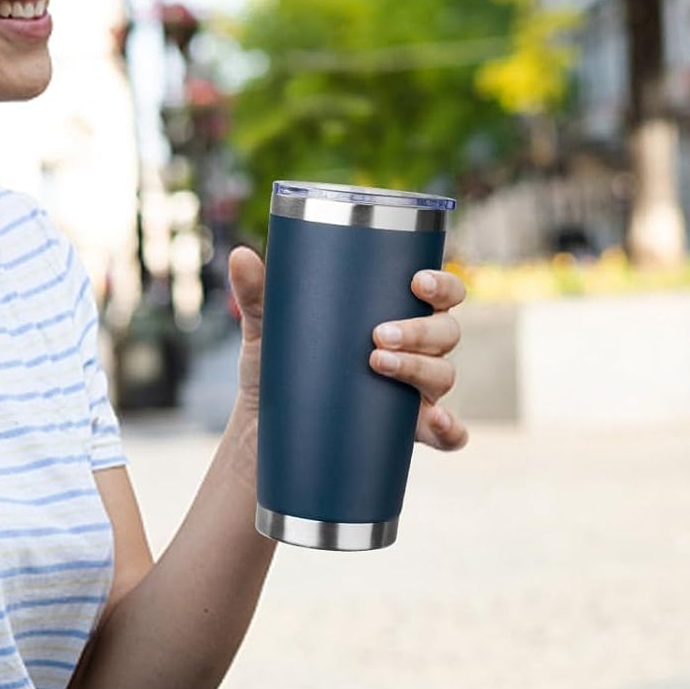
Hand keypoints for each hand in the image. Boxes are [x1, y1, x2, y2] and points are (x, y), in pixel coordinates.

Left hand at [228, 251, 468, 452]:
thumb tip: (240, 255)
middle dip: (419, 330)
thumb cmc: (278, 367)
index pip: (439, 294)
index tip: (417, 282)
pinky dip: (450, 429)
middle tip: (378, 334)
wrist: (266, 427)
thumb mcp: (267, 329)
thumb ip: (257, 293)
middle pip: (445, 332)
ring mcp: (415, 392)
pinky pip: (446, 433)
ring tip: (377, 363)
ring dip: (420, 368)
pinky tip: (435, 422)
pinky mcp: (408, 432)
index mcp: (395, 314)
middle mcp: (416, 350)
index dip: (442, 285)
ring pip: (444, 375)